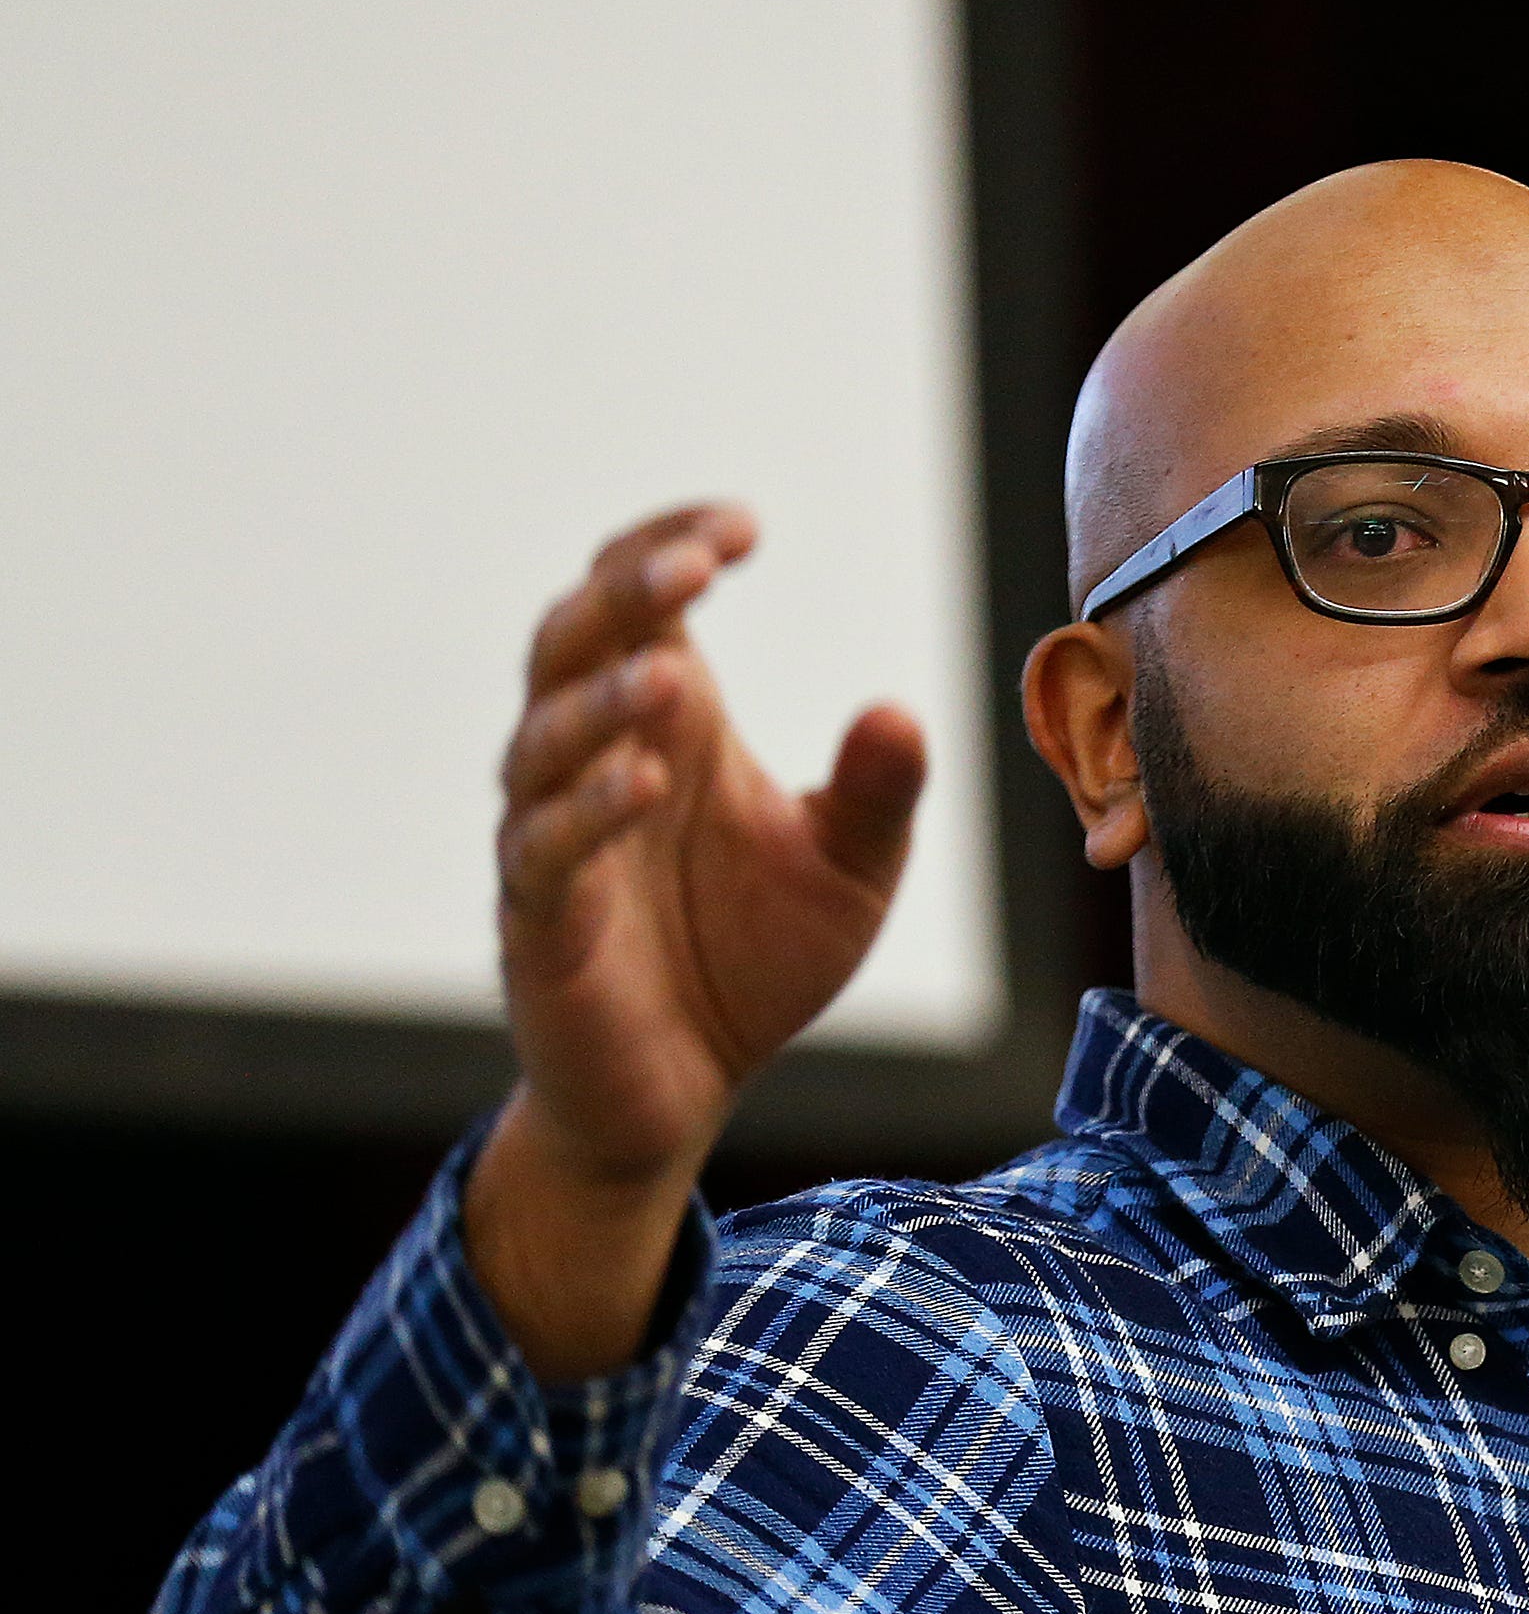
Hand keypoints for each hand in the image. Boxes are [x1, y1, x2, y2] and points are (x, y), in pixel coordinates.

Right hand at [468, 503, 925, 1370]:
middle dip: (623, 593)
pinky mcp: (540, 922)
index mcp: (669, 721)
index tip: (745, 526)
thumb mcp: (852, 870)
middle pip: (571, 641)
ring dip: (603, 701)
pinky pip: (545, 850)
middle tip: (693, 563)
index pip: (640, 600)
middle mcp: (593, 759)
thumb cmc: (758, 957)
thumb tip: (902, 710)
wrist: (689, 1087)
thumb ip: (880, 793)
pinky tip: (648, 783)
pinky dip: (589, 810)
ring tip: (671, 676)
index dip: (671, 545)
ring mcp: (554, 837)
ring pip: (543, 739)